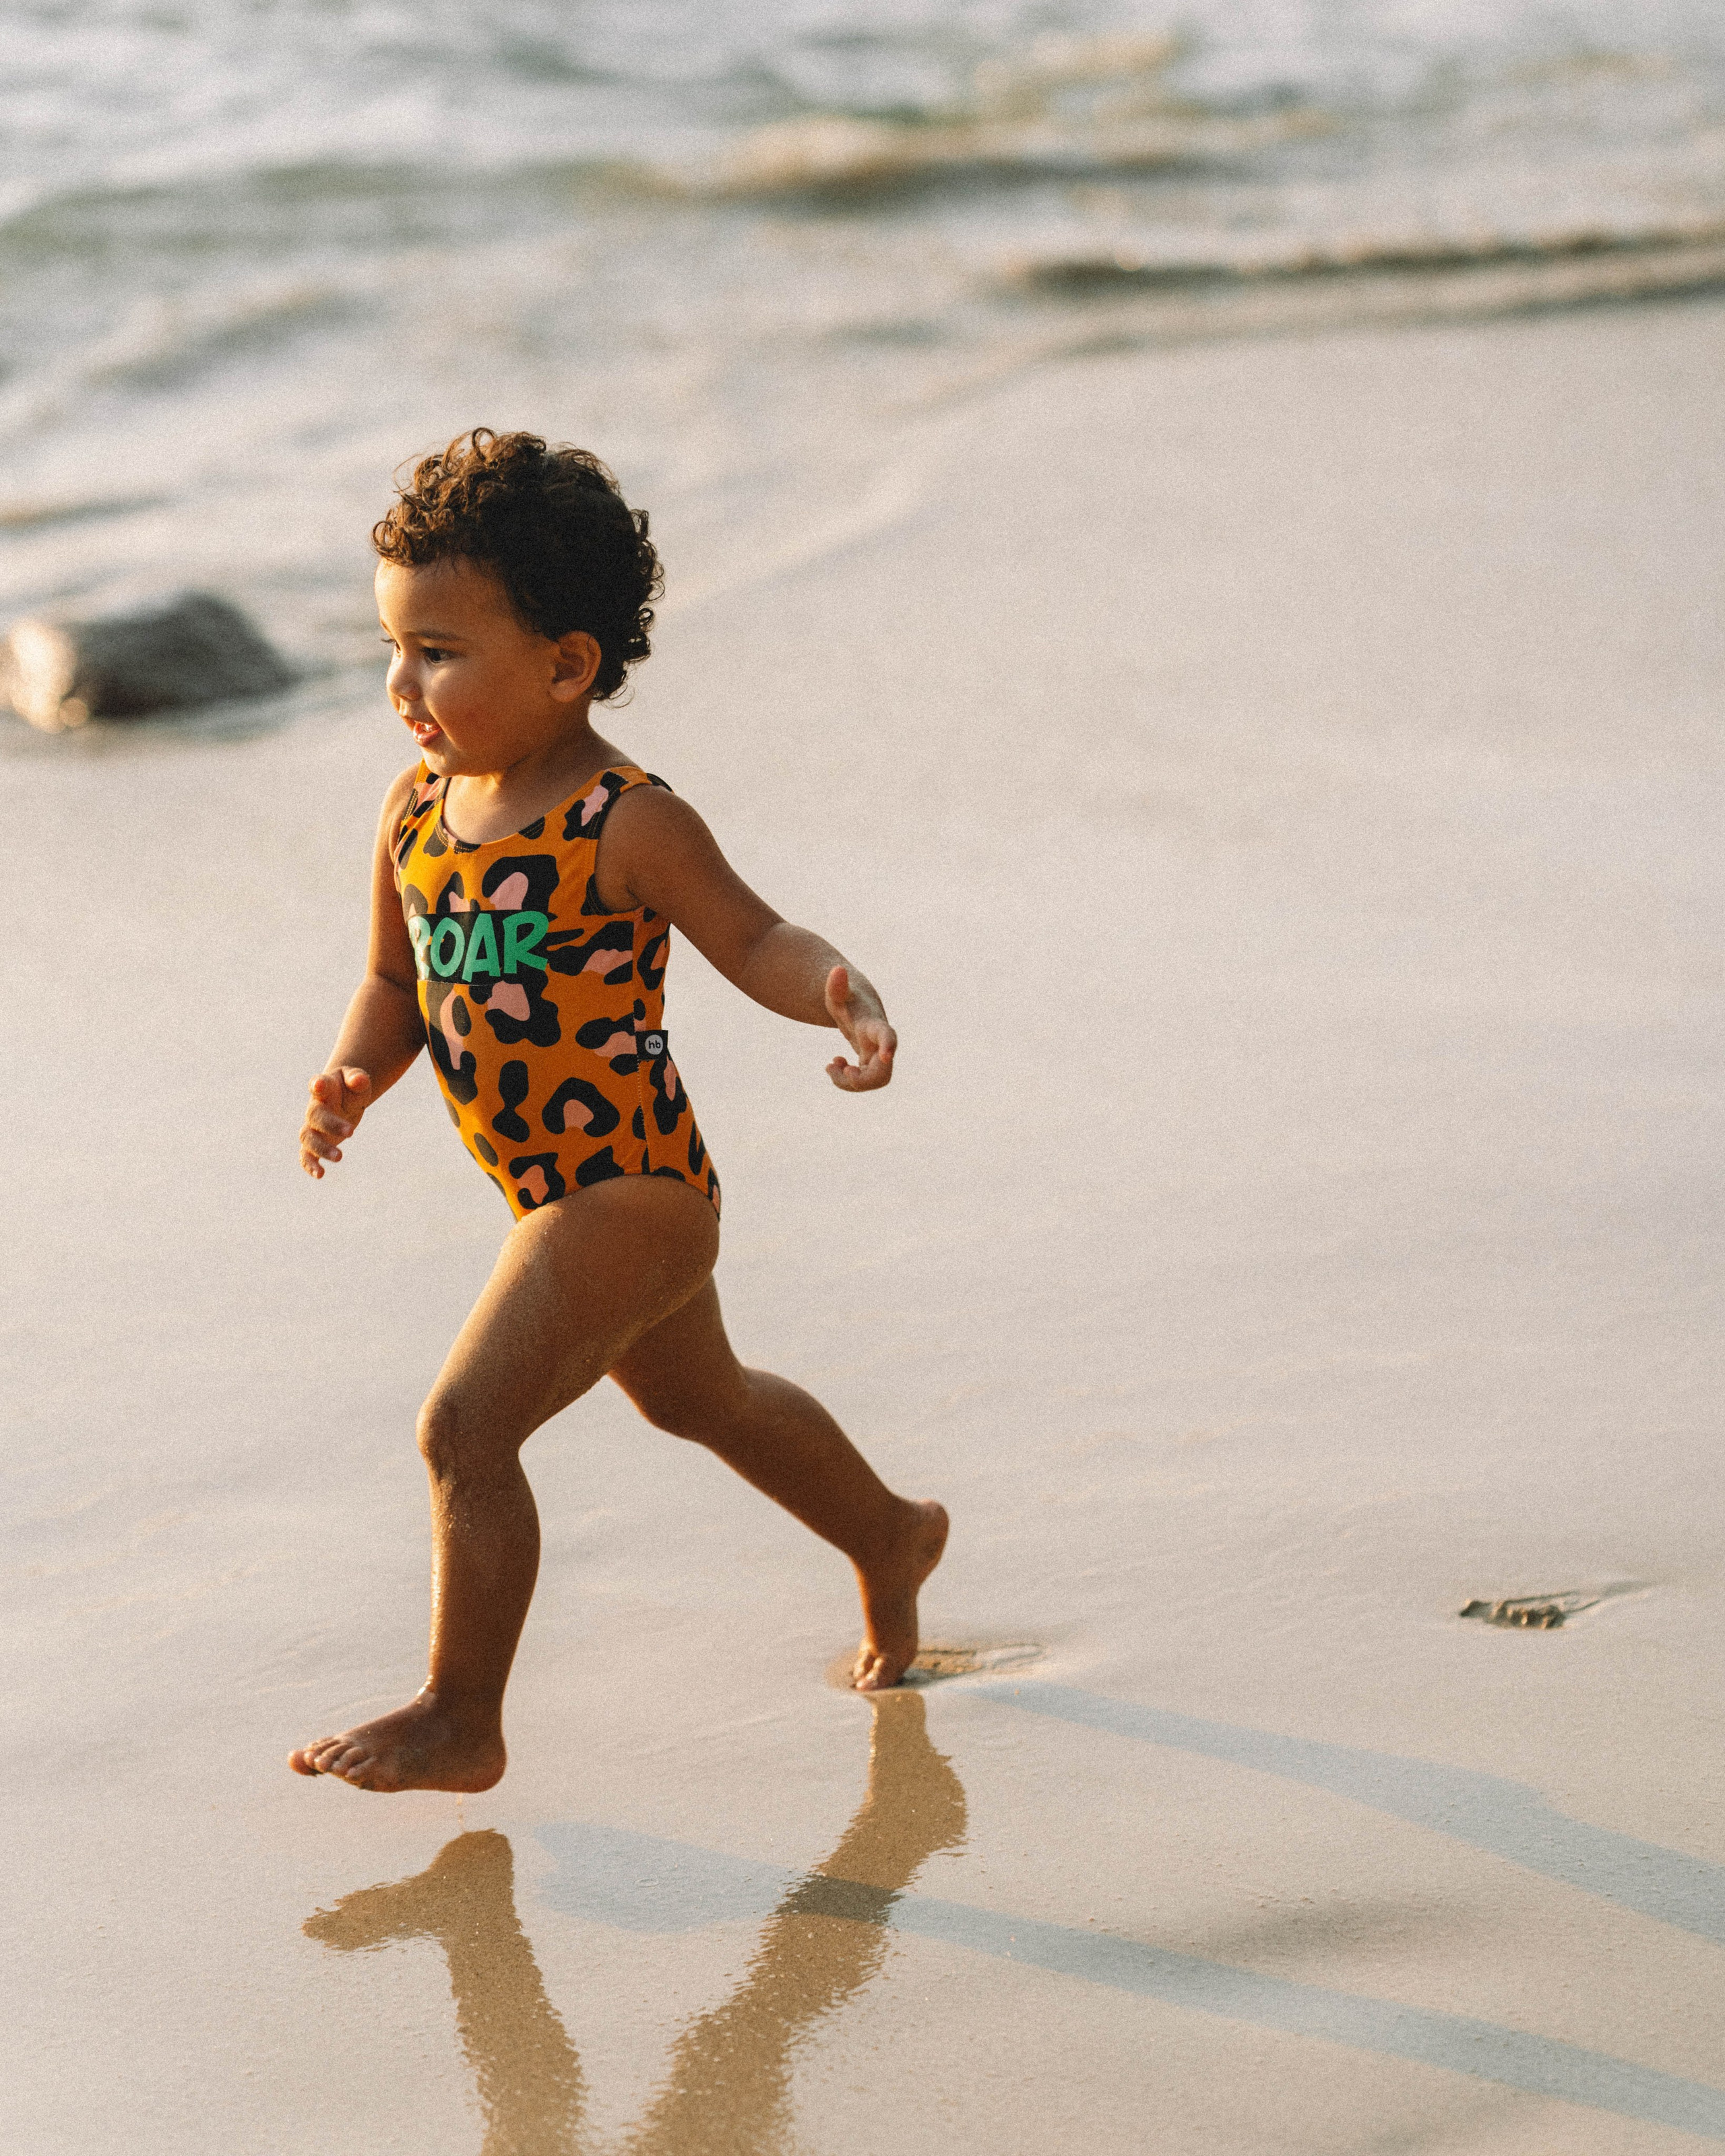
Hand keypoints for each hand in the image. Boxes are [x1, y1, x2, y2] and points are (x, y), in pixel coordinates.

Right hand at [300, 1067, 372, 1177]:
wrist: (343, 1097)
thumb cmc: (350, 1087)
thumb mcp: (357, 1079)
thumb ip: (357, 1078)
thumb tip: (359, 1080)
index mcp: (324, 1087)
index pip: (318, 1084)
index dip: (317, 1084)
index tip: (319, 1085)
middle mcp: (315, 1107)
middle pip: (316, 1116)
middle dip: (331, 1125)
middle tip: (352, 1132)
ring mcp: (312, 1125)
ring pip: (308, 1138)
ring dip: (322, 1148)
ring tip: (339, 1157)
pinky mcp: (315, 1141)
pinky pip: (306, 1154)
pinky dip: (309, 1164)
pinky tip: (320, 1174)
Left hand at [824, 965, 895, 1091]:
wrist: (858, 1008)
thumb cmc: (847, 999)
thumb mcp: (837, 993)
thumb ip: (837, 984)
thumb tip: (837, 969)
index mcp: (874, 1025)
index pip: (887, 1035)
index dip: (888, 1046)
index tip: (886, 1057)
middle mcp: (881, 1044)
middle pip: (882, 1072)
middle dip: (859, 1080)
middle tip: (831, 1066)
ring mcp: (878, 1056)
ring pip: (872, 1081)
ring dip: (848, 1082)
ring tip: (830, 1066)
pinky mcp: (871, 1064)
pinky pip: (864, 1082)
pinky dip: (846, 1080)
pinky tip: (833, 1065)